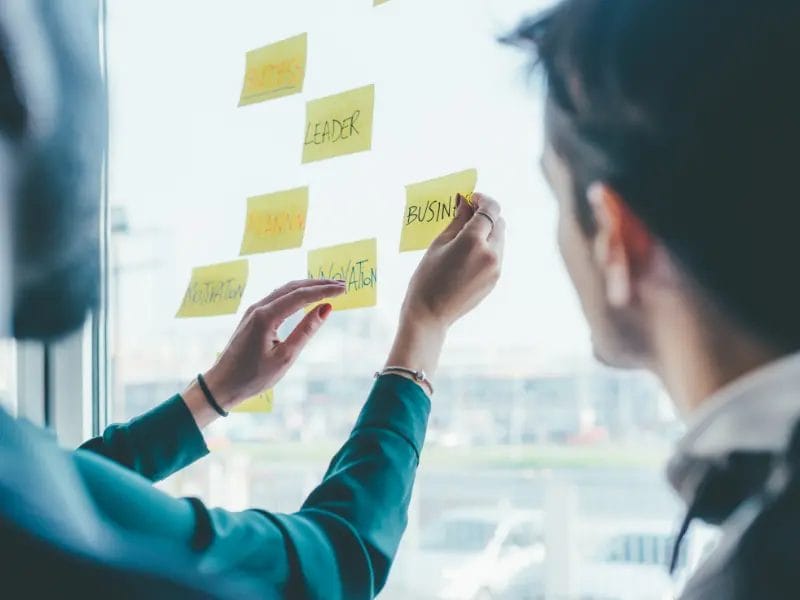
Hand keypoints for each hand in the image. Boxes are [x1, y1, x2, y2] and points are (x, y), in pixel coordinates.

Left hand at [183, 279, 344, 426]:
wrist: (222, 384)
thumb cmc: (253, 376)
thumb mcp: (285, 357)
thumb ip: (306, 331)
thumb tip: (326, 308)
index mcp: (266, 317)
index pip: (301, 296)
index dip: (324, 290)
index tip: (344, 289)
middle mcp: (259, 308)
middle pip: (293, 287)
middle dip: (319, 284)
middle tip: (342, 284)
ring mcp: (254, 311)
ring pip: (285, 290)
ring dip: (308, 287)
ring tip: (329, 287)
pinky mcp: (253, 317)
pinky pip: (278, 298)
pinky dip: (296, 294)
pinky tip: (307, 296)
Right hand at [386, 193, 504, 384]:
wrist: (430, 315)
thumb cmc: (426, 278)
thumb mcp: (438, 244)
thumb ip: (457, 220)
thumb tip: (466, 201)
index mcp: (473, 241)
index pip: (489, 209)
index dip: (481, 199)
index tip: (470, 198)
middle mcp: (491, 253)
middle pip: (498, 222)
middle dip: (485, 214)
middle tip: (466, 213)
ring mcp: (496, 268)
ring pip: (500, 238)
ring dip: (487, 230)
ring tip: (465, 234)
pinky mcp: (495, 279)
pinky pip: (497, 254)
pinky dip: (487, 246)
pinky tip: (468, 252)